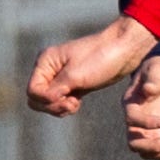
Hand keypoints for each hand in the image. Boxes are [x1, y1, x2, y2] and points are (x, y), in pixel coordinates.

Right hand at [27, 16, 156, 117]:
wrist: (126, 51)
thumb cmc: (101, 58)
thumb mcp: (75, 75)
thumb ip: (55, 90)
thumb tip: (40, 100)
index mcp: (46, 62)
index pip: (33, 90)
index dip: (46, 99)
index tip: (65, 97)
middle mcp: (50, 70)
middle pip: (37, 99)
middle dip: (52, 106)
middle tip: (71, 104)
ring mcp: (61, 78)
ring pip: (48, 102)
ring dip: (59, 108)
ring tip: (75, 104)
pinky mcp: (74, 85)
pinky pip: (60, 102)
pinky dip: (66, 107)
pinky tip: (77, 104)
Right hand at [121, 52, 159, 159]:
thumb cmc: (158, 70)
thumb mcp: (158, 70)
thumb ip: (154, 79)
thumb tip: (149, 90)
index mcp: (130, 104)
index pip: (131, 119)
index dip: (146, 123)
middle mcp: (134, 121)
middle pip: (134, 144)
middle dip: (152, 147)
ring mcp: (145, 129)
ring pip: (145, 152)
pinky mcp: (157, 133)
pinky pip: (159, 151)